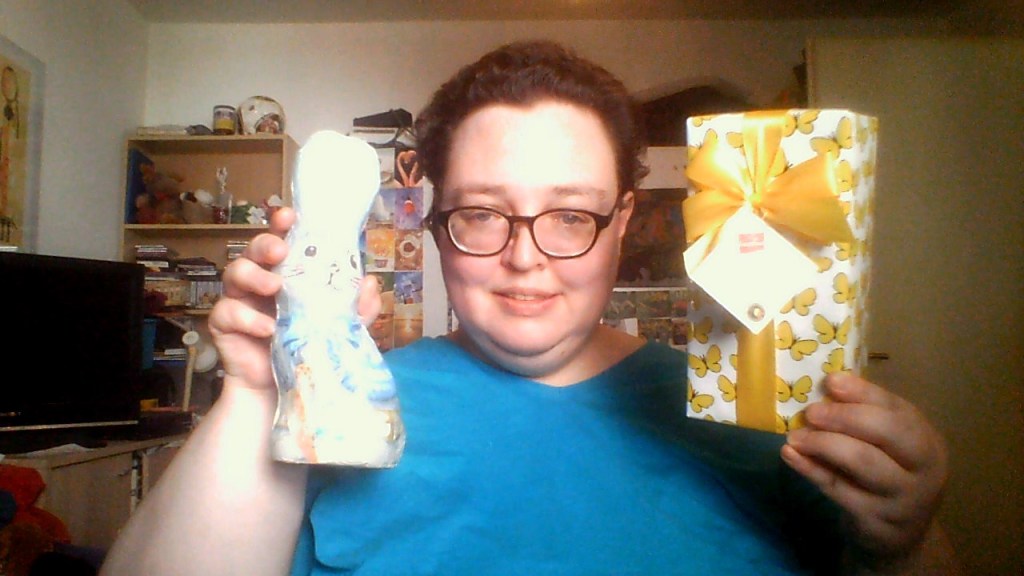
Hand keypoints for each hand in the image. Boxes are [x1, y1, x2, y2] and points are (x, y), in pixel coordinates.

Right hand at [208, 207, 383, 391]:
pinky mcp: (223, 324)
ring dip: (255, 276)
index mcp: (284, 272)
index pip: (280, 239)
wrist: (280, 389)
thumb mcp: (339, 327)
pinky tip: (267, 329)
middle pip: (253, 248)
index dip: (281, 223)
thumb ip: (357, 307)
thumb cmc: (306, 347)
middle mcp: (258, 279)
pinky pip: (228, 312)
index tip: (290, 215)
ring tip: (275, 289)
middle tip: (281, 253)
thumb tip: (370, 282)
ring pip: (234, 272)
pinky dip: (248, 318)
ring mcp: (238, 299)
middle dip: (265, 244)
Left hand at [780, 374, 949, 570]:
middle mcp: (924, 469)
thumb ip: (866, 416)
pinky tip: (790, 455)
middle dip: (844, 417)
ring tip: (795, 436)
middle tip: (810, 412)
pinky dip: (810, 469)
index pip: (898, 410)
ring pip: (862, 461)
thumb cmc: (888, 474)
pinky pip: (838, 489)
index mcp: (926, 440)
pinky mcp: (875, 521)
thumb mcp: (888, 445)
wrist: (901, 534)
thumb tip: (829, 385)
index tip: (831, 381)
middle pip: (887, 433)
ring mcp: (902, 498)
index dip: (863, 393)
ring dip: (823, 443)